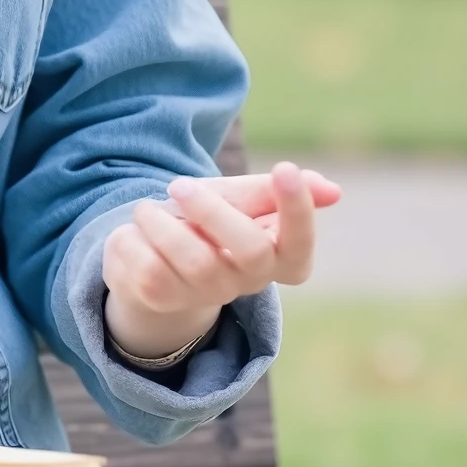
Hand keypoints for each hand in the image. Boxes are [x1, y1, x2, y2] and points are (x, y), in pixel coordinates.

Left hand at [101, 161, 340, 364]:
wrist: (153, 251)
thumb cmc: (208, 219)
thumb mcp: (239, 199)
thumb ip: (274, 193)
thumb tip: (333, 190)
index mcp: (274, 256)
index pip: (299, 244)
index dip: (298, 211)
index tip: (286, 167)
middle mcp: (246, 282)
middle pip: (251, 253)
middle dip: (215, 212)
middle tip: (180, 184)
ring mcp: (205, 295)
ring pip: (192, 260)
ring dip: (162, 223)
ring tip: (148, 208)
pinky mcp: (162, 299)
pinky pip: (148, 267)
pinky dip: (134, 238)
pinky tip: (136, 233)